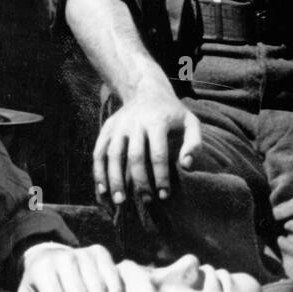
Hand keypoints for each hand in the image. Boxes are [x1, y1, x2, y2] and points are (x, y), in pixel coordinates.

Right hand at [94, 85, 202, 205]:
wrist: (146, 90)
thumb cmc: (172, 113)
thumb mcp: (190, 122)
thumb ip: (194, 143)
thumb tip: (186, 165)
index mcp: (157, 121)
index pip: (158, 154)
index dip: (161, 176)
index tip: (164, 195)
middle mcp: (135, 122)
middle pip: (134, 157)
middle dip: (139, 182)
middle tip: (146, 201)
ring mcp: (118, 125)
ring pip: (112, 155)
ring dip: (115, 180)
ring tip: (120, 201)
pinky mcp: (107, 128)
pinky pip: (99, 152)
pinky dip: (98, 171)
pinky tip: (103, 190)